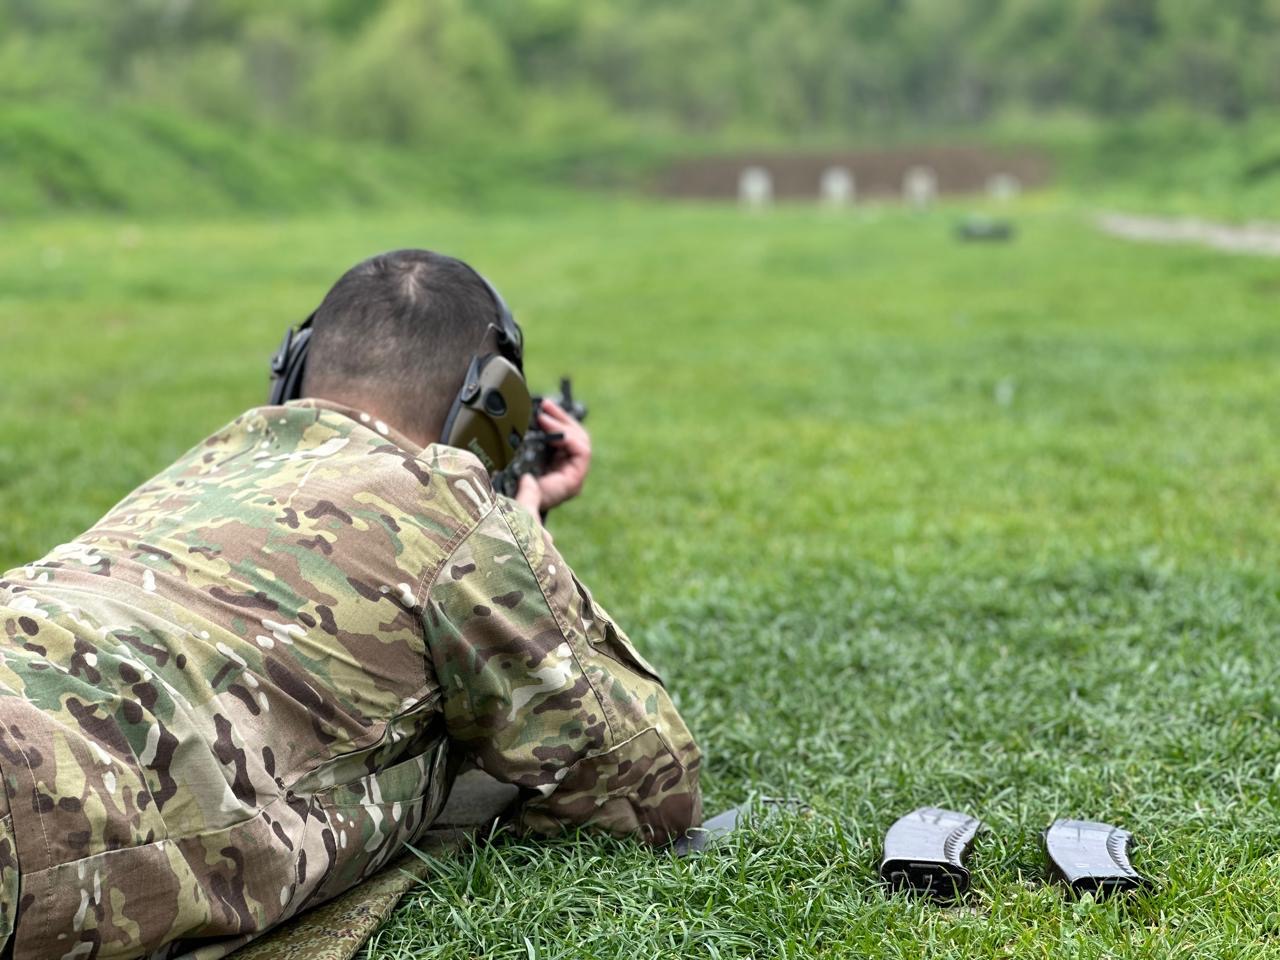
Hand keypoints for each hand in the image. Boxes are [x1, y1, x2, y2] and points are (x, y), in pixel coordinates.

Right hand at [513, 398, 590, 518]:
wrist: (516, 518)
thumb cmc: (520, 514)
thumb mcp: (523, 508)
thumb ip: (528, 499)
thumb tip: (529, 480)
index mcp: (571, 482)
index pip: (582, 451)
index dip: (567, 435)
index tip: (546, 425)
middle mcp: (572, 471)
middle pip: (579, 438)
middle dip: (563, 420)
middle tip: (545, 407)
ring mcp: (564, 463)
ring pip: (571, 434)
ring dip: (558, 418)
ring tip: (543, 405)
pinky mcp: (554, 458)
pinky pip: (560, 436)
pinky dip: (552, 424)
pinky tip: (540, 415)